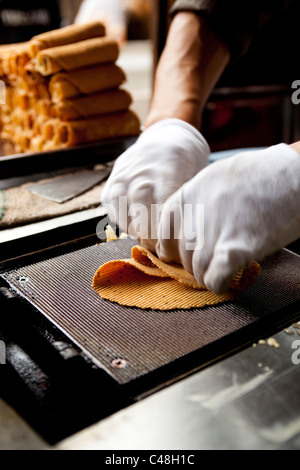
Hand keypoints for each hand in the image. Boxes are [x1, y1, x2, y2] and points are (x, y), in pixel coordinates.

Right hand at [101, 119, 209, 250]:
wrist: (167, 135)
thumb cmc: (187, 162)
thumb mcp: (196, 174)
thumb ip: (187, 200)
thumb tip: (185, 234)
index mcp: (169, 166)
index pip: (163, 202)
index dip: (165, 227)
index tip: (170, 242)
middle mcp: (143, 168)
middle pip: (140, 204)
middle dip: (149, 231)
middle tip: (158, 246)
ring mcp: (125, 173)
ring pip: (121, 205)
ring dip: (132, 227)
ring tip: (144, 239)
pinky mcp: (113, 179)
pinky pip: (111, 204)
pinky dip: (121, 220)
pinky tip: (133, 228)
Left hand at [156, 144, 299, 292]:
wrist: (294, 174)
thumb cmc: (262, 173)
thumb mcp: (218, 177)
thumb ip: (199, 199)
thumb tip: (190, 222)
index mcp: (189, 195)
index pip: (164, 230)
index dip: (170, 246)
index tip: (176, 254)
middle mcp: (195, 215)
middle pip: (182, 254)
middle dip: (194, 263)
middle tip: (212, 262)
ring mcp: (214, 233)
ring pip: (196, 270)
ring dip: (207, 275)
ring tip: (222, 271)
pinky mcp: (236, 249)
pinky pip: (214, 279)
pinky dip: (218, 284)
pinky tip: (227, 280)